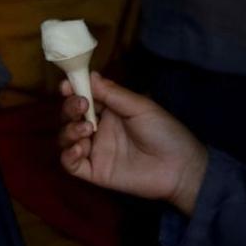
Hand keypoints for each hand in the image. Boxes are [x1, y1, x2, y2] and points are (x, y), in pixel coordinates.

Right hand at [58, 72, 208, 215]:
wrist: (179, 167)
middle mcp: (99, 129)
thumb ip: (113, 93)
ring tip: (88, 129)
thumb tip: (90, 74)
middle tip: (81, 106)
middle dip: (69, 108)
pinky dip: (68, 155)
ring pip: (66, 138)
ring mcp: (96, 150)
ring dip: (69, 130)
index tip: (67, 85)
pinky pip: (70, 164)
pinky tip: (81, 148)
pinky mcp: (95, 171)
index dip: (72, 90)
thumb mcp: (140, 107)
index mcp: (110, 110)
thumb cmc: (165, 132)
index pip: (83, 97)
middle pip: (70, 116)